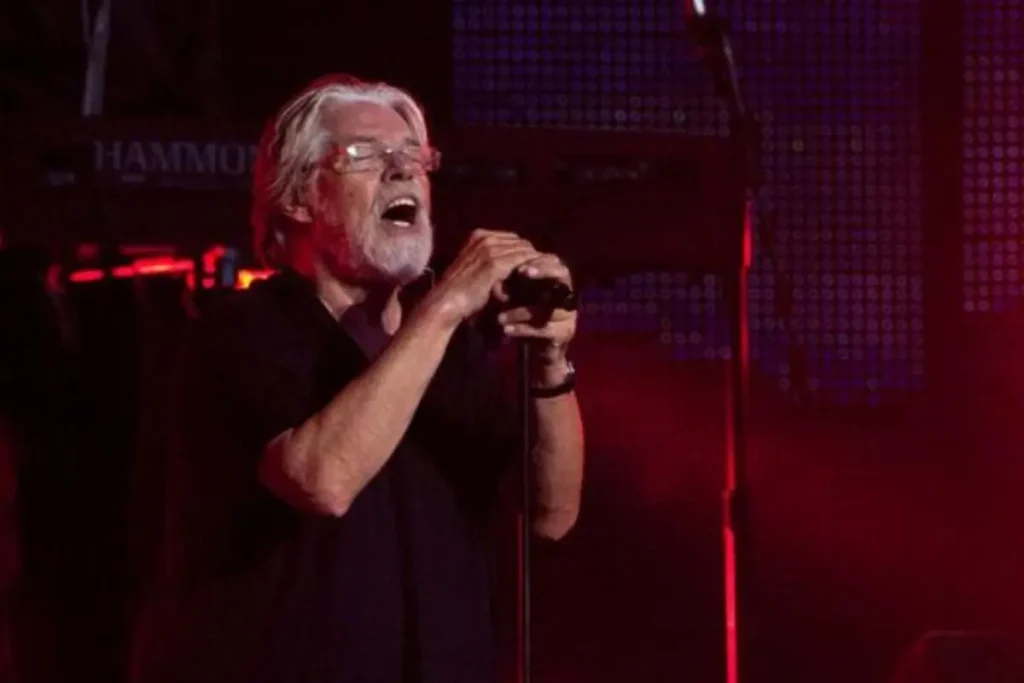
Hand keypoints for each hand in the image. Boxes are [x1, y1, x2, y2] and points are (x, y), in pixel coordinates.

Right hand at [427, 229, 539, 325]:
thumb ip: (491, 261)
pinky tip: (542, 280)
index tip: (531, 267)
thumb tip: (514, 265)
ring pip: (525, 250)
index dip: (523, 253)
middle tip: (543, 272)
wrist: (446, 303)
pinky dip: (534, 269)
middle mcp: (484, 238)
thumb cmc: (459, 292)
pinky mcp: (495, 263)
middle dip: (531, 256)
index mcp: (478, 236)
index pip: (511, 239)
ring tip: (546, 277)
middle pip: (520, 243)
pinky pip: (523, 261)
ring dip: (536, 263)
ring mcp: (489, 249)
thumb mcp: (475, 269)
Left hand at [496, 253, 577, 381]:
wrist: (538, 350)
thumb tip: (495, 282)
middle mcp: (568, 294)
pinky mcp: (565, 333)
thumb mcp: (517, 297)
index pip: (554, 262)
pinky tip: (506, 330)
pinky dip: (522, 329)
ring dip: (519, 311)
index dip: (539, 262)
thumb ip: (511, 285)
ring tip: (499, 317)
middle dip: (542, 272)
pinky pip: (543, 329)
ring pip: (546, 308)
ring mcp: (569, 314)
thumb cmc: (526, 315)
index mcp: (558, 280)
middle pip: (562, 276)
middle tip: (520, 272)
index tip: (519, 267)